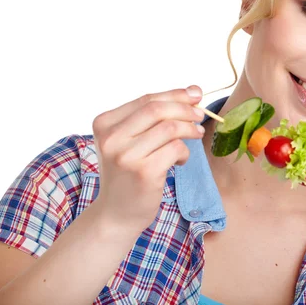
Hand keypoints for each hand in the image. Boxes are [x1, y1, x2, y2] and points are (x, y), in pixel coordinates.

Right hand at [91, 86, 205, 232]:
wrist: (116, 214)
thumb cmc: (128, 173)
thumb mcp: (130, 141)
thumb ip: (154, 117)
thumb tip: (193, 91)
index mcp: (104, 123)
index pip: (146, 100)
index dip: (175, 94)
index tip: (196, 94)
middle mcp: (111, 137)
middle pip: (157, 109)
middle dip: (185, 109)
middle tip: (201, 115)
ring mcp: (126, 155)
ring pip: (169, 128)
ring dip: (189, 130)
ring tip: (195, 136)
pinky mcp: (144, 172)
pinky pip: (175, 149)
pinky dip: (184, 152)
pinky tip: (180, 161)